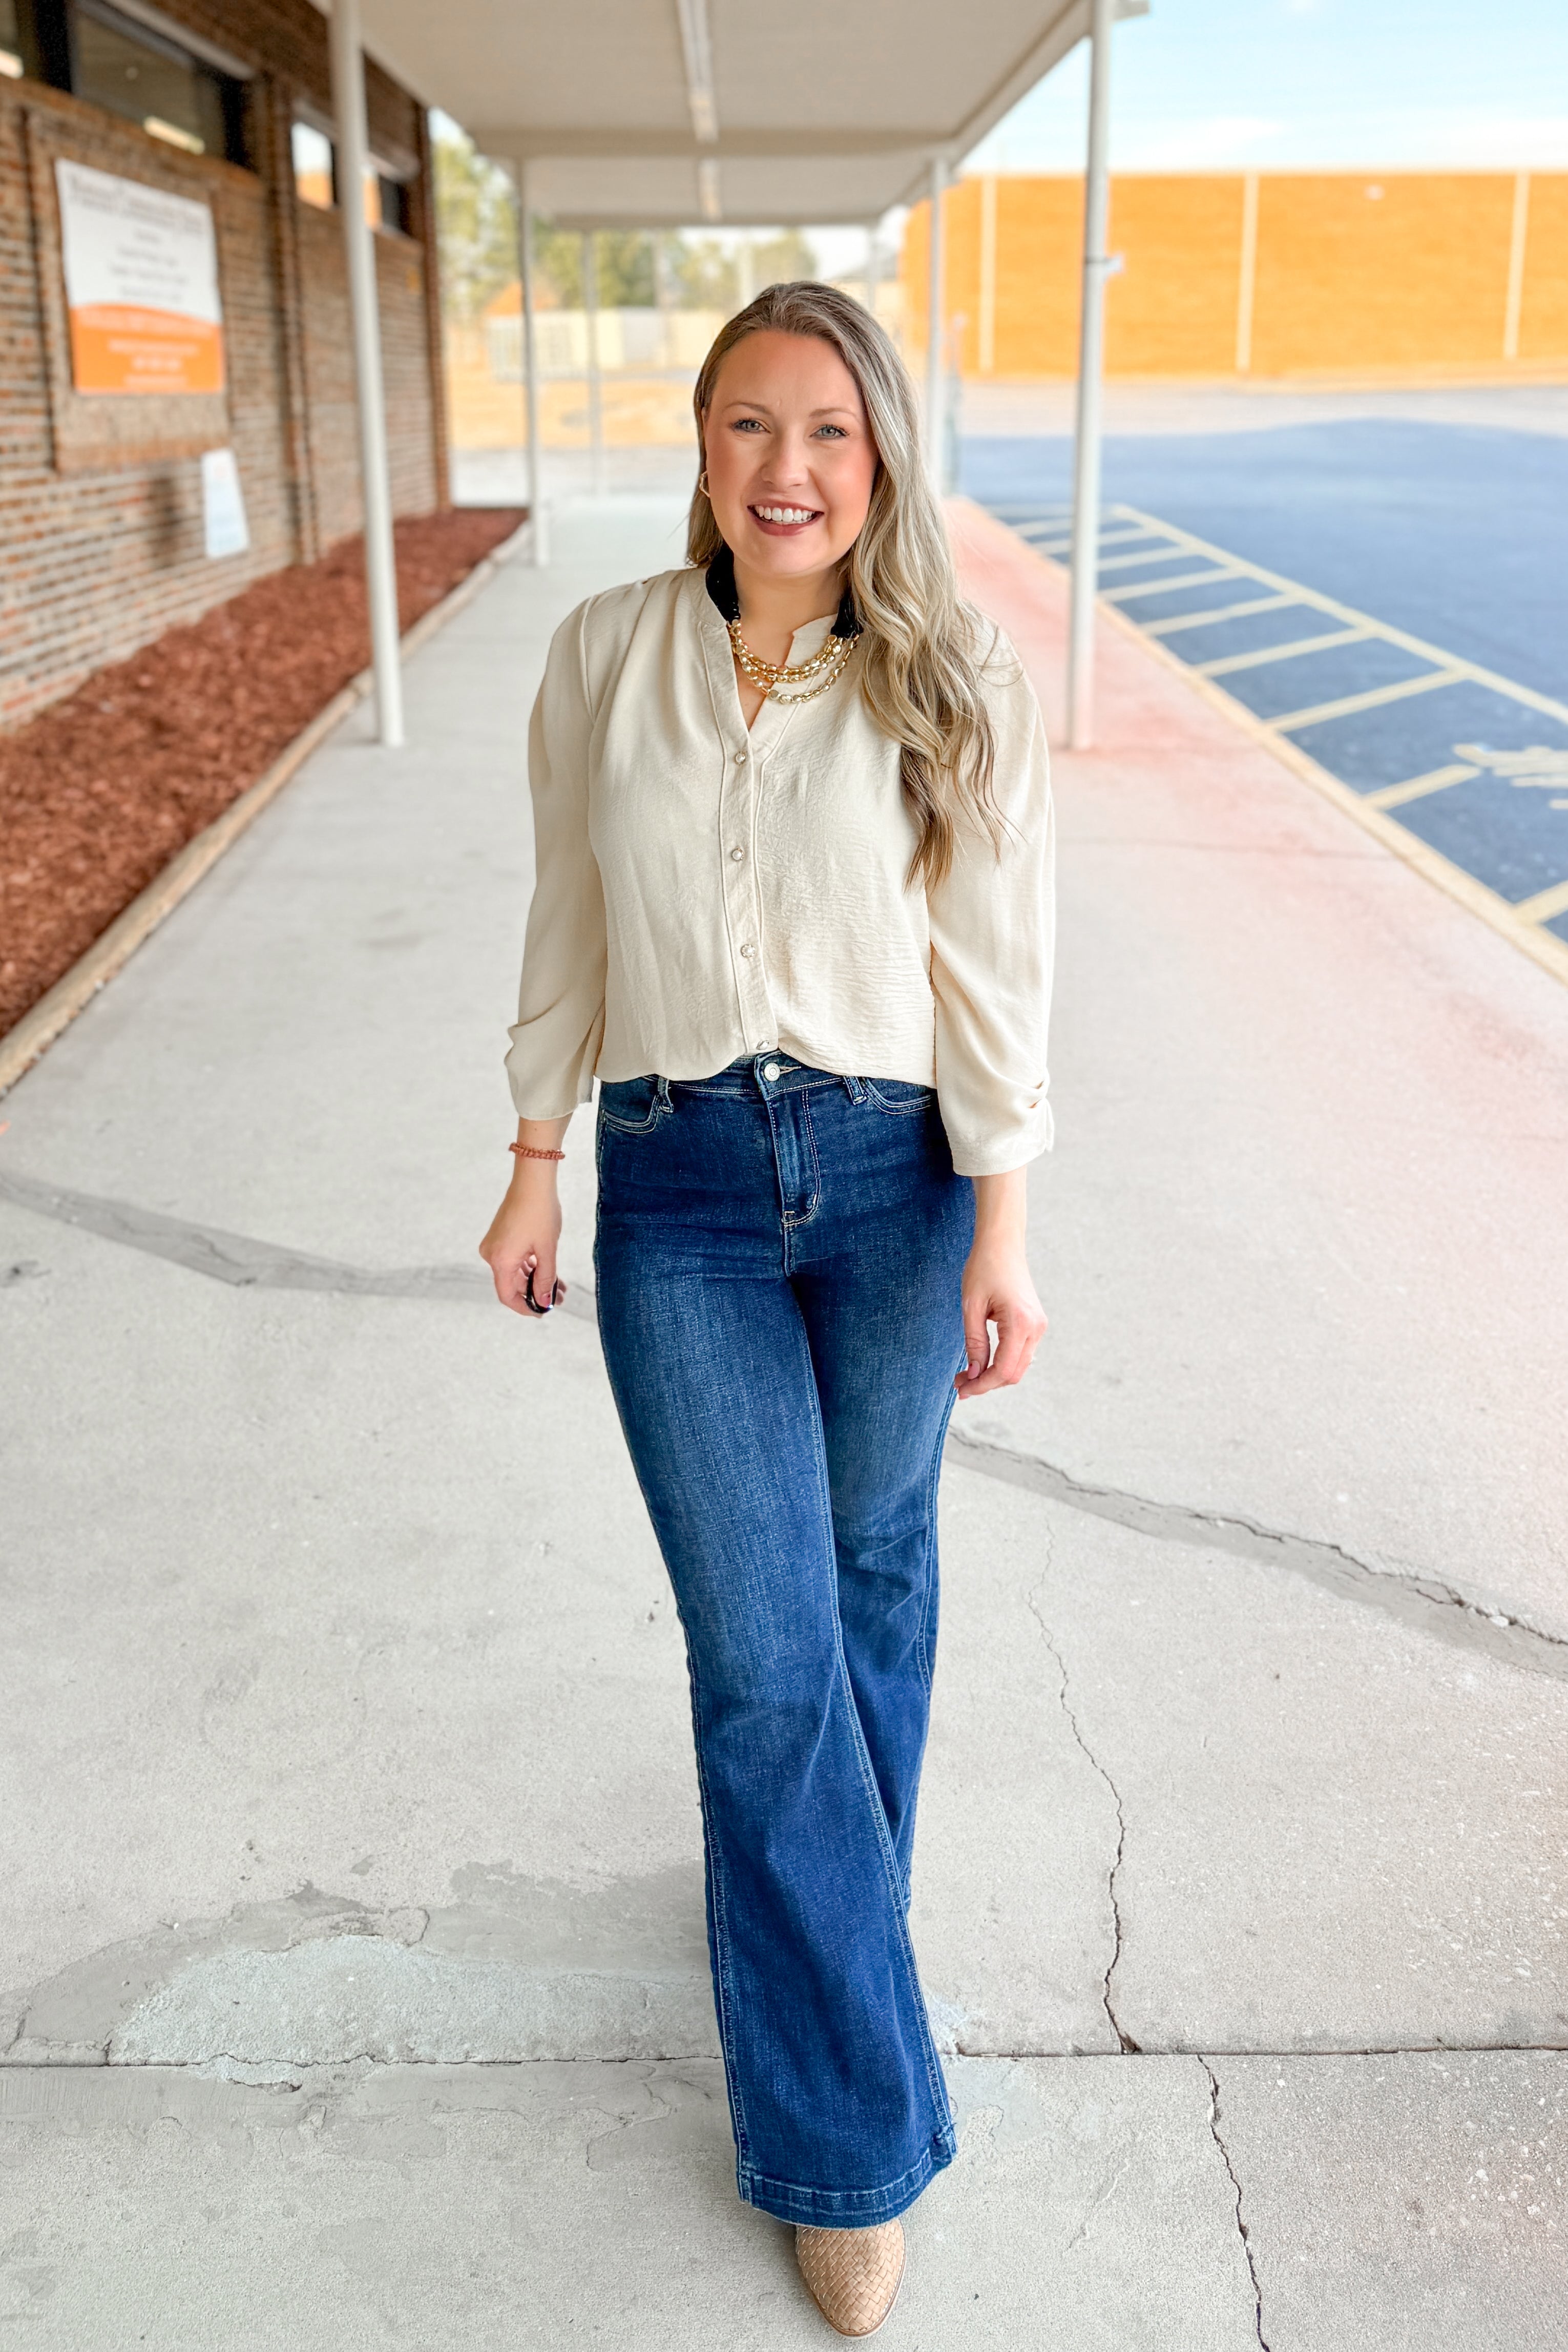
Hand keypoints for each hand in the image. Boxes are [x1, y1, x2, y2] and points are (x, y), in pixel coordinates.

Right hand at [480, 1124, 568, 1316]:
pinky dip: (529, 1266)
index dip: (525, 1308)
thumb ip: (546, 1279)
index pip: (508, 1296)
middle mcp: (491, 1254)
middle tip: (558, 1298)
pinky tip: (548, 1270)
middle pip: (512, 1284)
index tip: (542, 1312)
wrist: (532, 1182)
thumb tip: (544, 1303)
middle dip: (535, 1293)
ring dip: (535, 1280)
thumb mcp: (547, 1250)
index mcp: (500, 1260)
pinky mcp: (499, 1237)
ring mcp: (494, 1245)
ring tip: (559, 1285)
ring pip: (514, 1272)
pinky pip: (513, 1259)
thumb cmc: (541, 1213)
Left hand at [955, 1169, 1047, 1399]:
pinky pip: (1020, 1354)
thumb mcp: (971, 1307)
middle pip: (1013, 1374)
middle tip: (958, 1383)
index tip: (961, 1390)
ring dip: (993, 1374)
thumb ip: (974, 1343)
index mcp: (1020, 1323)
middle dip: (986, 1383)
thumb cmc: (983, 1269)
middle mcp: (1036, 1328)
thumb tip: (973, 1374)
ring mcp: (1039, 1326)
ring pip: (1018, 1366)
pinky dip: (1002, 1362)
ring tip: (966, 1374)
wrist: (1002, 1244)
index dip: (982, 1385)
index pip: (1003, 1370)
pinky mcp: (1035, 1324)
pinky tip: (982, 1361)